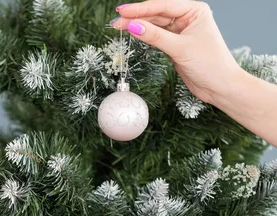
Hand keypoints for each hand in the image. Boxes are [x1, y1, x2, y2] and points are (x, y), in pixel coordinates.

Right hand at [111, 0, 242, 105]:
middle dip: (136, 18)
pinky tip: (133, 34)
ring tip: (119, 27)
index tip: (122, 11)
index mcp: (194, 11)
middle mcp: (188, 18)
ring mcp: (181, 31)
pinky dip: (145, 36)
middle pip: (156, 14)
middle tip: (116, 21)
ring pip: (154, 25)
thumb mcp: (180, 48)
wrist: (220, 86)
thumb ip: (155, 36)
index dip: (140, 9)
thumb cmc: (211, 64)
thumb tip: (133, 26)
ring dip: (138, 27)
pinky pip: (156, 37)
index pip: (162, 6)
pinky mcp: (175, 44)